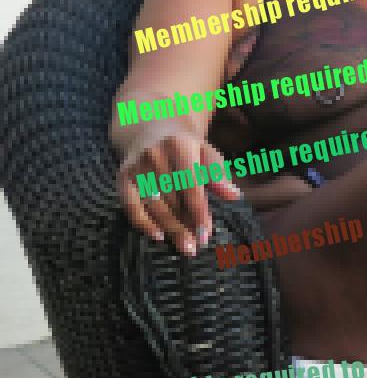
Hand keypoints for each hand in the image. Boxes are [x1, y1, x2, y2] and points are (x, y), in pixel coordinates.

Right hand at [116, 124, 241, 255]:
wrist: (151, 130)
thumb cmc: (187, 148)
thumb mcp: (207, 153)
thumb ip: (218, 174)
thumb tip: (233, 195)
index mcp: (178, 145)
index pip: (190, 184)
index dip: (197, 211)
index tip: (206, 233)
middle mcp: (153, 154)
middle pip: (171, 198)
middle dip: (184, 224)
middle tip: (196, 246)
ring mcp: (135, 166)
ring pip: (153, 205)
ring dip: (169, 228)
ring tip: (185, 246)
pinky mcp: (122, 177)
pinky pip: (131, 205)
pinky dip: (143, 223)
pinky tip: (158, 237)